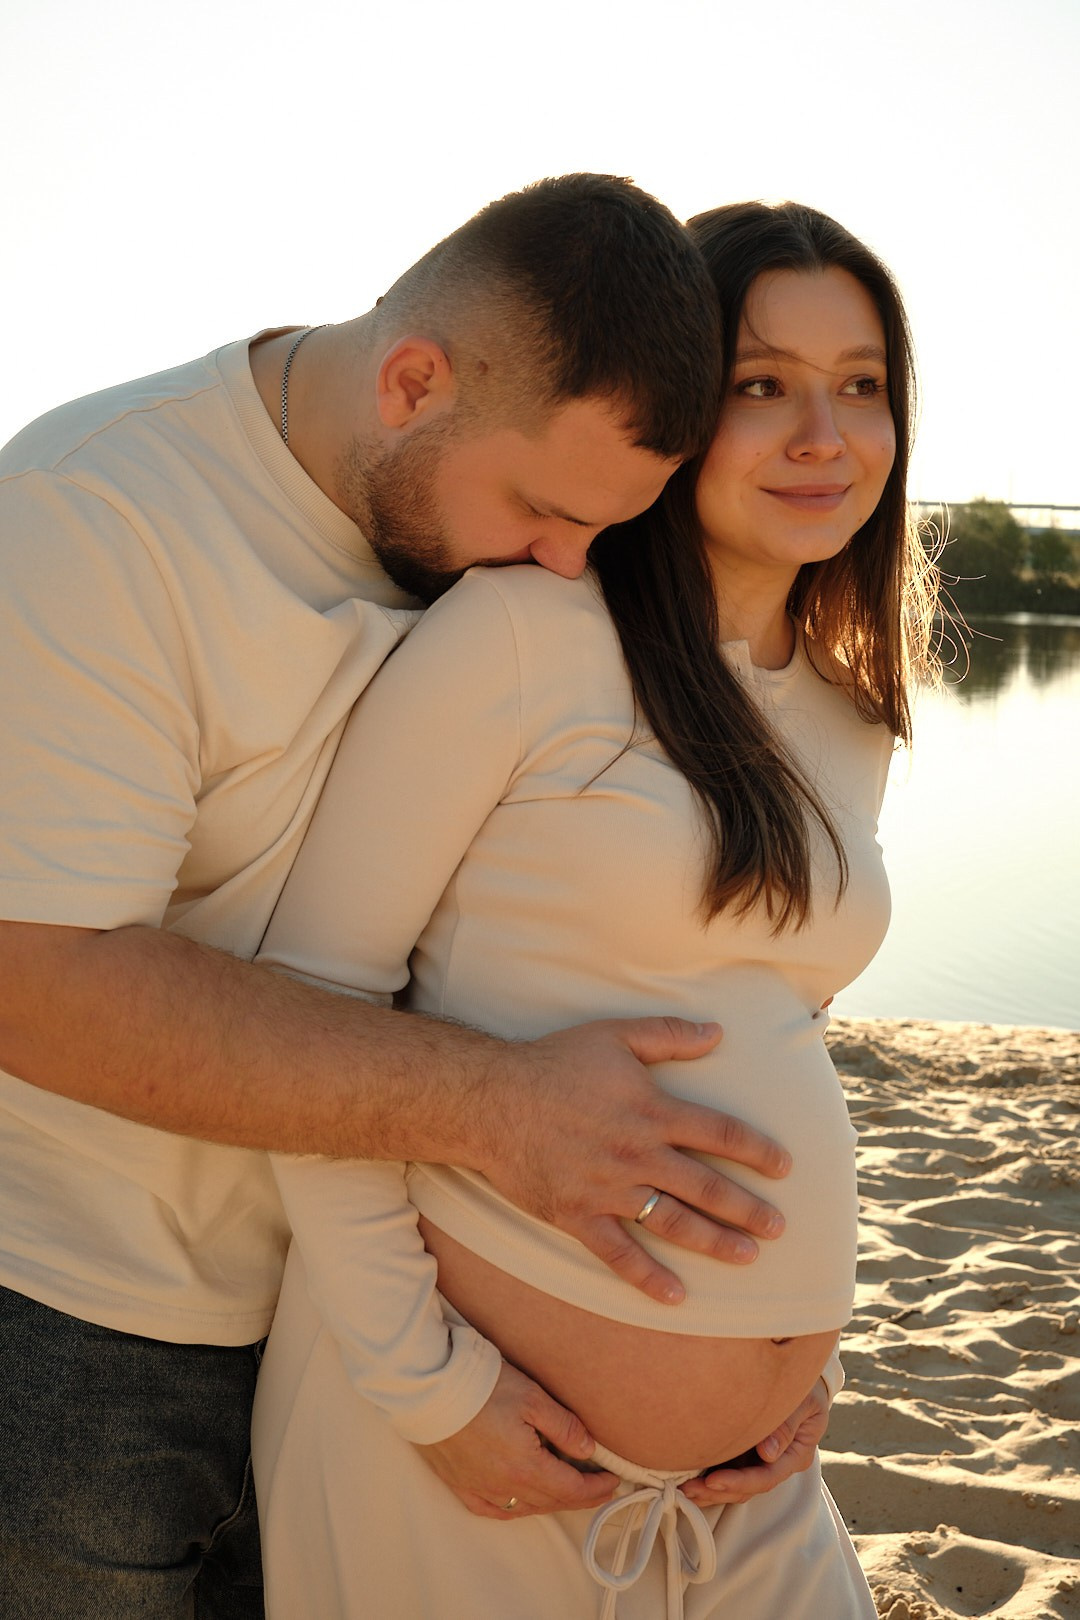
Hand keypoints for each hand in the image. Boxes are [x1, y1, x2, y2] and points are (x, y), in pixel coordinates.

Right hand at [414, 1361, 617, 1518]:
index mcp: (526, 1469)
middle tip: (599, 1486)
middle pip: (551, 1501)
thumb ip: (564, 1426)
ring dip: (550, 1501)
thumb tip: (588, 1449)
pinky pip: (493, 1509)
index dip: (597, 1488)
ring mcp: (478, 1489)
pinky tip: (519, 1501)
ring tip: (566, 1489)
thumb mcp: (532, 1397)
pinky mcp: (459, 1484)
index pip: (572, 1489)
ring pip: (524, 1508)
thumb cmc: (480, 1388)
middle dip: (579, 1496)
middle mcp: (503, 1488)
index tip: (614, 1481)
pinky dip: (514, 1508)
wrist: (428, 1390)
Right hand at [481, 1017, 790, 1303]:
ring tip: (747, 1257)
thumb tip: (717, 1032)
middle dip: (747, 1208)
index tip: (784, 1167)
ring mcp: (609, 1190)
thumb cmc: (554, 1063)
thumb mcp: (614, 1034)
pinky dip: (648, 1277)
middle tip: (779, 1227)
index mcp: (652, 1110)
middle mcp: (638, 1154)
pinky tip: (676, 1296)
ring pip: (674, 1223)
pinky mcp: (578, 1216)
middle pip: (706, 1186)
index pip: (719, 1133)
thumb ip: (669, 1034)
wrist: (492, 1101)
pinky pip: (619, 1254)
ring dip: (714, 1242)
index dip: (756, 1150)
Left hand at [679, 1378, 831, 1507]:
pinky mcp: (747, 1453)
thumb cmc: (805, 1388)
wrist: (803, 1379)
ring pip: (736, 1486)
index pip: (766, 1477)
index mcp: (796, 1455)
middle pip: (748, 1487)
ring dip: (710, 1490)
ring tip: (683, 1489)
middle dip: (718, 1491)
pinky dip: (709, 1478)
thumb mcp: (804, 1401)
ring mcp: (761, 1460)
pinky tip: (688, 1478)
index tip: (714, 1481)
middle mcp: (778, 1463)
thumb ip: (787, 1425)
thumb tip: (768, 1454)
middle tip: (688, 1489)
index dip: (740, 1481)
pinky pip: (729, 1471)